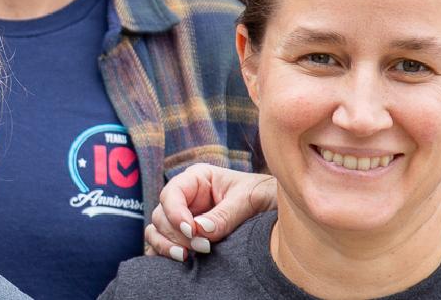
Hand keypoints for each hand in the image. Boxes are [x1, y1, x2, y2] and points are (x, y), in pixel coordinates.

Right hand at [143, 163, 276, 261]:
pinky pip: (163, 246)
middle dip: (177, 233)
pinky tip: (181, 262)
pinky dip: (165, 255)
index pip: (171, 194)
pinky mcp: (185, 239)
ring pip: (157, 231)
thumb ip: (225, 215)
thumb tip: (200, 230)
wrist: (283, 211)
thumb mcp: (249, 200)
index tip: (193, 231)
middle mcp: (185, 198)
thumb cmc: (265, 195)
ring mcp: (183, 219)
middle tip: (203, 247)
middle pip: (161, 215)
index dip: (176, 213)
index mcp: (197, 179)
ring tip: (187, 257)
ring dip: (166, 245)